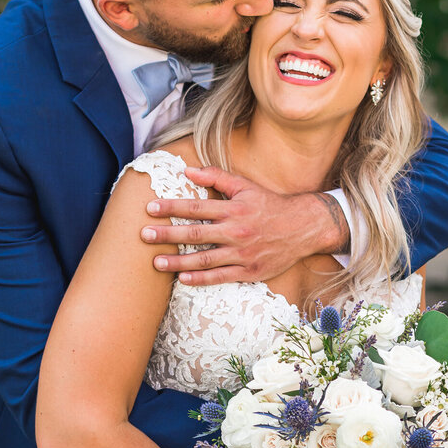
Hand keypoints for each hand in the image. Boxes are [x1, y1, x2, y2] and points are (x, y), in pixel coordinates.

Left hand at [140, 165, 348, 285]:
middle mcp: (236, 231)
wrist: (303, 228)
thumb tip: (188, 168)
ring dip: (178, 262)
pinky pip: (221, 276)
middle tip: (144, 235)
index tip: (149, 208)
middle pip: (195, 234)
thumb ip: (217, 177)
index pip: (196, 207)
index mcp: (234, 209)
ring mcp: (243, 253)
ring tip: (156, 263)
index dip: (171, 207)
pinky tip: (183, 279)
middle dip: (167, 235)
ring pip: (204, 259)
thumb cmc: (270, 205)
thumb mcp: (246, 186)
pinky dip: (201, 279)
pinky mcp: (249, 271)